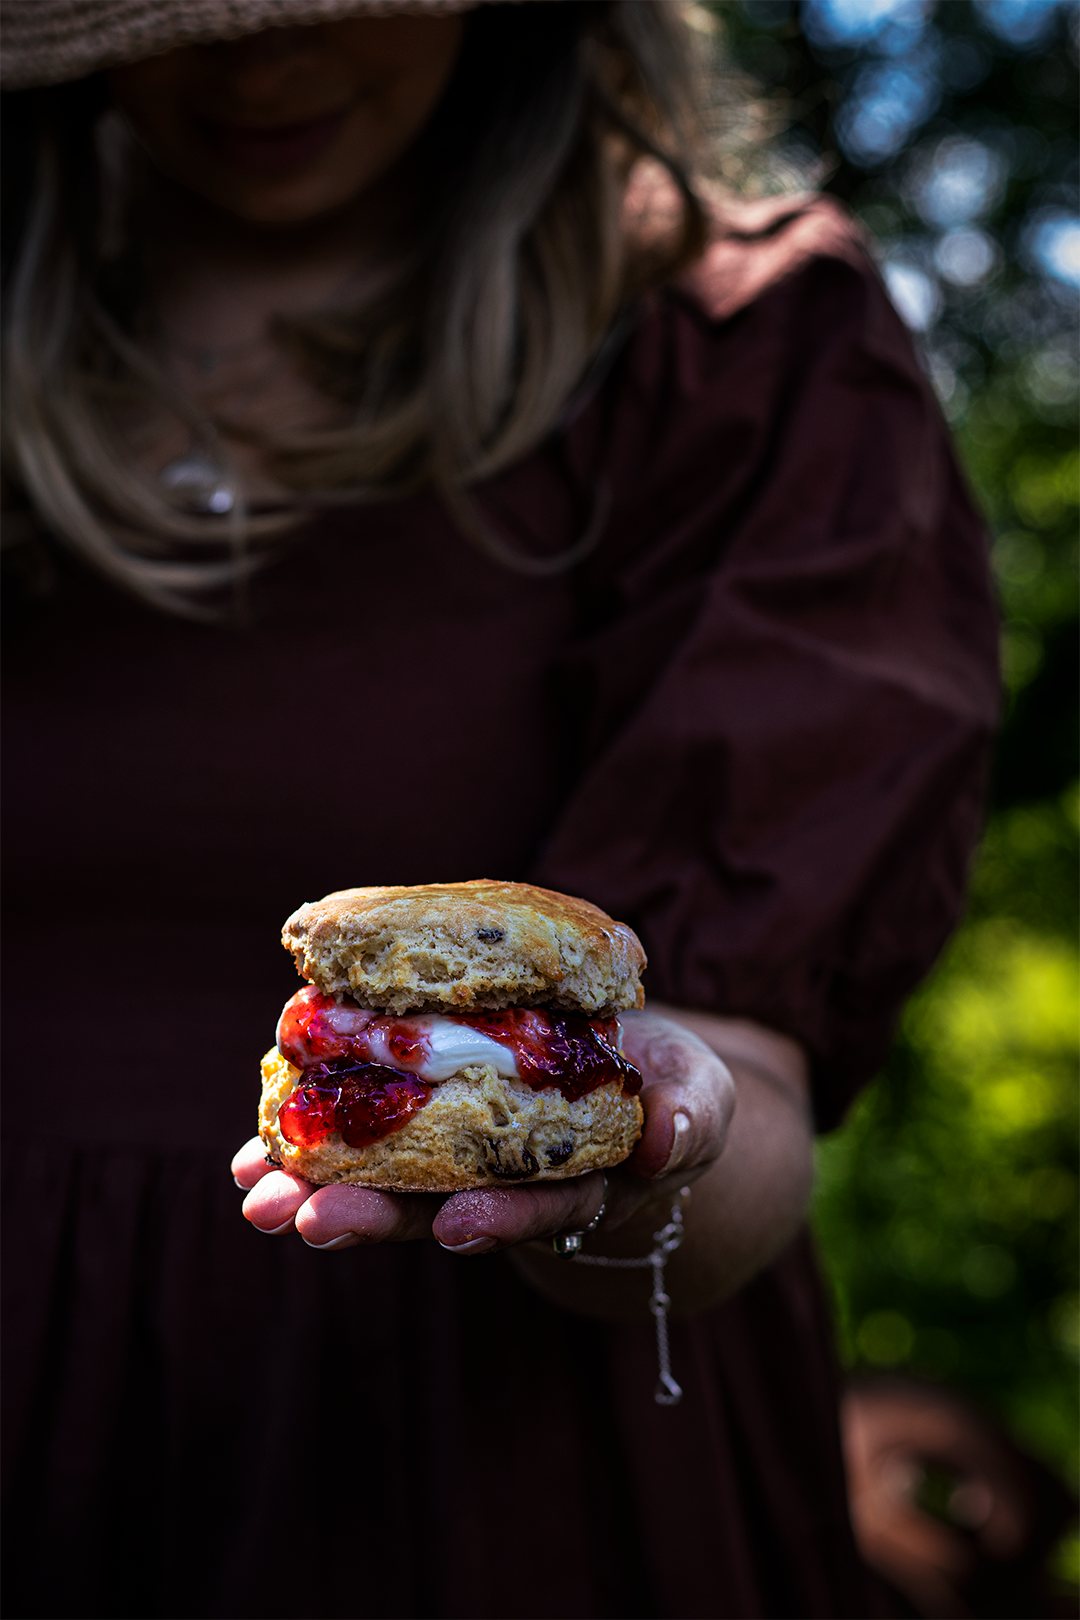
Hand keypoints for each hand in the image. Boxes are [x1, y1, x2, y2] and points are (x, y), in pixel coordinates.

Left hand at [231, 1009, 735, 1254]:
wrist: (627, 1067)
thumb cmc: (670, 1086)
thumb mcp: (703, 1095)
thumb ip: (695, 1116)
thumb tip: (673, 1137)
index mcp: (580, 1186)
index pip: (542, 1208)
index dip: (501, 1216)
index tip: (455, 1224)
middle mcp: (508, 1186)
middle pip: (438, 1209)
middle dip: (373, 1219)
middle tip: (307, 1222)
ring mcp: (457, 1159)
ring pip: (385, 1183)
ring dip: (317, 1189)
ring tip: (256, 1193)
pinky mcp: (420, 1121)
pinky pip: (362, 1137)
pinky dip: (307, 1143)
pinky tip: (252, 1153)